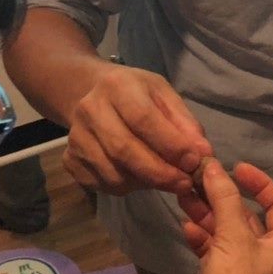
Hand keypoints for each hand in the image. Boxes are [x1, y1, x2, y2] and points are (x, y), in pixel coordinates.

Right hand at [61, 63, 212, 195]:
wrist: (90, 93)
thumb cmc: (135, 94)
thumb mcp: (163, 95)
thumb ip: (184, 123)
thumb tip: (203, 154)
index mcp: (117, 86)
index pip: (143, 119)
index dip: (171, 145)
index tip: (194, 163)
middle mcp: (90, 109)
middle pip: (124, 150)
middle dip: (160, 173)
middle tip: (185, 184)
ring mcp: (75, 137)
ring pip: (113, 173)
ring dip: (145, 183)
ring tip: (164, 178)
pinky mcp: (69, 160)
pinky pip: (102, 185)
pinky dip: (127, 187)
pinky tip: (138, 176)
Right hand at [178, 160, 272, 273]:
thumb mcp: (232, 235)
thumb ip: (224, 198)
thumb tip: (213, 165)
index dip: (260, 182)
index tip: (236, 167)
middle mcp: (270, 257)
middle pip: (249, 217)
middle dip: (224, 197)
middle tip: (200, 179)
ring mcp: (246, 270)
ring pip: (228, 232)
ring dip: (208, 213)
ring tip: (184, 195)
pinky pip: (215, 250)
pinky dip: (202, 237)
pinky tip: (185, 226)